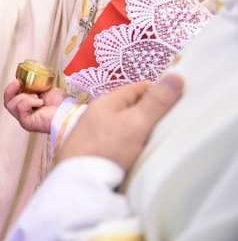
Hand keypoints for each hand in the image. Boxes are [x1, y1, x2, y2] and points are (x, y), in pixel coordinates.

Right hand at [3, 81, 67, 133]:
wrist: (68, 111)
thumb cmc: (61, 102)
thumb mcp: (43, 89)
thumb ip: (33, 86)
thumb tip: (25, 79)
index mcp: (27, 105)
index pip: (11, 97)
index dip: (12, 88)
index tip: (18, 80)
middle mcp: (24, 113)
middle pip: (7, 102)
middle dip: (10, 90)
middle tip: (18, 83)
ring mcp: (24, 119)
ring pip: (11, 105)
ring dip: (23, 97)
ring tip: (37, 97)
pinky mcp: (26, 123)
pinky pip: (20, 108)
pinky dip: (29, 102)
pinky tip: (40, 102)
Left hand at [58, 74, 183, 172]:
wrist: (79, 183)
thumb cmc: (106, 149)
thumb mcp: (135, 123)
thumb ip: (155, 103)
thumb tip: (176, 75)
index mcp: (106, 102)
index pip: (137, 88)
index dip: (159, 91)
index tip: (181, 99)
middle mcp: (98, 115)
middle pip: (131, 107)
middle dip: (151, 111)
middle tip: (176, 120)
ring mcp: (94, 134)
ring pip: (125, 125)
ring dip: (142, 129)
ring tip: (162, 136)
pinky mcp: (95, 152)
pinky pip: (119, 141)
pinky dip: (132, 143)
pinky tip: (141, 152)